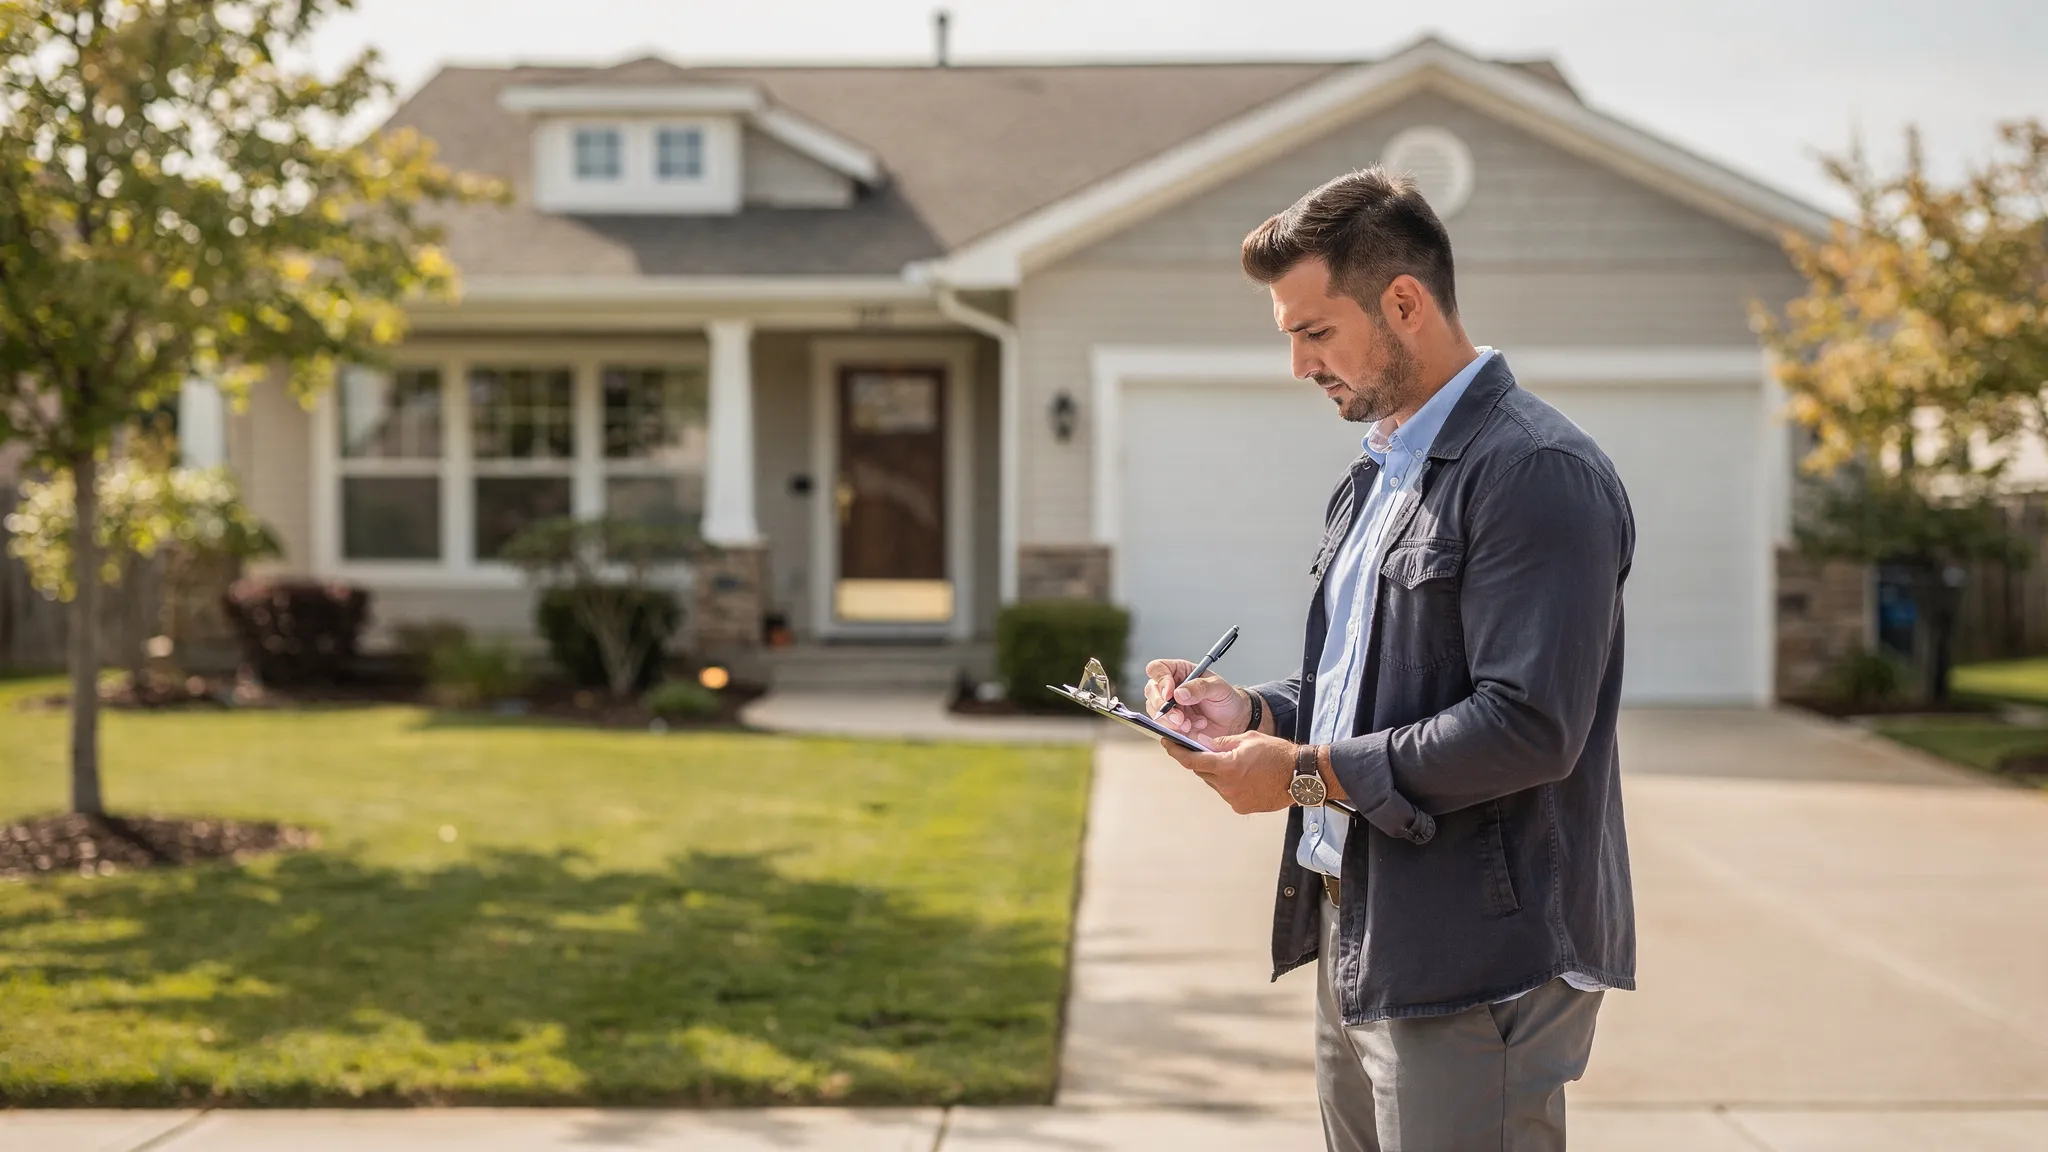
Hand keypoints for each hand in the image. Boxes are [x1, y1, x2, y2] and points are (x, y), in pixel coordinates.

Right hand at [1143, 658, 1251, 737]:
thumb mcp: (1218, 688)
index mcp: (1179, 671)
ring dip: (1170, 720)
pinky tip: (1194, 727)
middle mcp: (1170, 687)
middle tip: (1178, 717)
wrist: (1233, 720)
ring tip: (1190, 723)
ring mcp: (1169, 706)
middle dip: (1162, 706)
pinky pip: (1164, 726)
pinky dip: (1178, 729)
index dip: (1160, 680)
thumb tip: (1179, 693)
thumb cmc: (1226, 698)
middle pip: (1151, 691)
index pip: (1157, 669)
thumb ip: (1200, 687)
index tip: (1171, 694)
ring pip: (1154, 711)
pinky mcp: (1171, 723)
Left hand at [1161, 730, 1296, 813]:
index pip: (1191, 761)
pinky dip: (1228, 784)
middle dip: (1200, 761)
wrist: (1300, 776)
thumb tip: (1203, 744)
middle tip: (1201, 749)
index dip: (1176, 752)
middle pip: (1202, 773)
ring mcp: (1234, 799)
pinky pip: (1227, 793)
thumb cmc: (1277, 754)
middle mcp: (1227, 786)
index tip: (1167, 744)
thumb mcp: (1247, 739)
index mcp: (1227, 767)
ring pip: (1214, 784)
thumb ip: (1222, 743)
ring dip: (1216, 773)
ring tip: (1233, 763)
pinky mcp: (1242, 807)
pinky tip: (1243, 776)